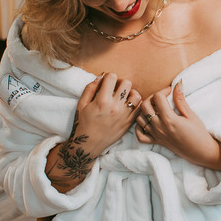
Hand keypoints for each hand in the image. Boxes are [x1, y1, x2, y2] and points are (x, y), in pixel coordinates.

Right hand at [46, 73, 140, 192]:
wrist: (90, 144)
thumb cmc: (84, 123)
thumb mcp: (81, 104)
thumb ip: (90, 88)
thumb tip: (101, 77)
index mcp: (102, 101)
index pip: (112, 77)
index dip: (108, 77)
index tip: (106, 83)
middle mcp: (115, 107)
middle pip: (127, 83)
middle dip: (120, 82)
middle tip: (115, 88)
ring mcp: (125, 115)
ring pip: (136, 95)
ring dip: (130, 93)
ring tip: (123, 97)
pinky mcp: (129, 122)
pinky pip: (139, 108)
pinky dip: (135, 104)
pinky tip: (128, 105)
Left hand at [135, 82, 220, 169]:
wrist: (201, 151)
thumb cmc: (199, 133)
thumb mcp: (191, 115)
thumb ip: (181, 99)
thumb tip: (177, 83)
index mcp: (169, 119)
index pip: (158, 98)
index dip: (164, 90)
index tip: (171, 91)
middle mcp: (159, 127)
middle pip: (145, 106)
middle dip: (152, 98)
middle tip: (162, 98)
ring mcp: (156, 135)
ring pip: (140, 119)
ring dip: (145, 111)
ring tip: (156, 108)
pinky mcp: (156, 142)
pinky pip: (140, 135)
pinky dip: (140, 127)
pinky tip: (148, 121)